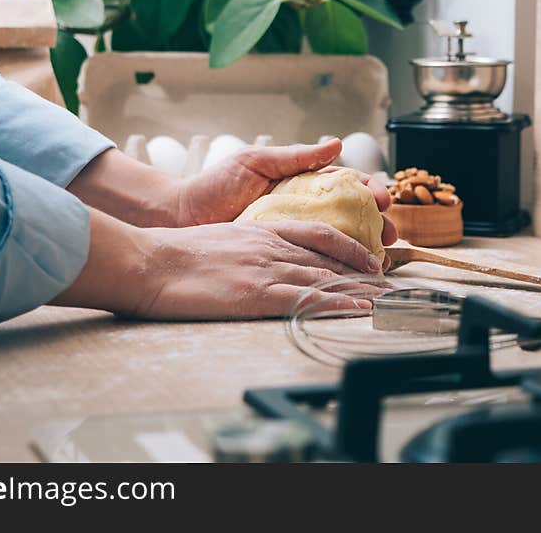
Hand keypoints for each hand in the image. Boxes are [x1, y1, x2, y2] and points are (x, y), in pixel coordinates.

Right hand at [131, 220, 387, 318]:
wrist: (151, 262)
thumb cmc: (175, 254)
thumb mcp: (220, 239)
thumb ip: (246, 246)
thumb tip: (256, 259)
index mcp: (261, 231)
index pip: (319, 235)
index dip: (349, 246)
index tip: (369, 258)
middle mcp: (271, 246)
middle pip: (330, 257)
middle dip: (364, 270)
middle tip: (389, 282)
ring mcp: (266, 269)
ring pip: (326, 277)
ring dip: (360, 289)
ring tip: (386, 300)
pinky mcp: (257, 294)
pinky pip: (307, 298)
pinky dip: (338, 303)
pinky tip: (357, 309)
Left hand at [176, 139, 396, 259]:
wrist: (184, 214)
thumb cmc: (215, 183)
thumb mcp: (255, 161)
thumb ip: (294, 156)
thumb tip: (336, 144)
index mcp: (301, 184)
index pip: (345, 185)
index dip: (368, 191)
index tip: (382, 200)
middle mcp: (303, 210)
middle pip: (351, 217)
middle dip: (376, 225)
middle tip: (390, 235)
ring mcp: (293, 235)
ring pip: (339, 243)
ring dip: (364, 250)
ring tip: (381, 261)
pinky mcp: (281, 257)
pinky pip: (313, 263)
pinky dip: (336, 269)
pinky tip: (353, 277)